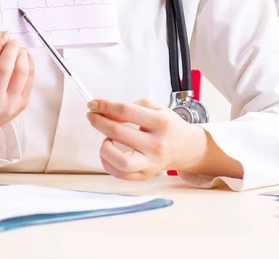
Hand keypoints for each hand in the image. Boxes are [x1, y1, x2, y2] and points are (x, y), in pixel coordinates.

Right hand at [0, 32, 33, 153]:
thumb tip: (1, 41)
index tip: (2, 35)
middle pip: (5, 68)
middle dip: (11, 48)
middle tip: (11, 41)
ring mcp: (9, 106)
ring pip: (21, 73)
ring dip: (22, 55)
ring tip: (18, 48)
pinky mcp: (22, 105)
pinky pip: (30, 79)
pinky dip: (29, 64)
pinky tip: (24, 57)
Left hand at [86, 98, 207, 180]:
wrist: (186, 147)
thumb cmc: (168, 126)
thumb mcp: (155, 108)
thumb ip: (131, 107)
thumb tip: (106, 111)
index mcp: (160, 123)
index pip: (126, 111)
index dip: (105, 106)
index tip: (93, 104)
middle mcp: (156, 144)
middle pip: (118, 133)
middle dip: (99, 122)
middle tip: (92, 116)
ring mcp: (151, 163)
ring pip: (120, 161)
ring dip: (104, 148)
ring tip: (106, 139)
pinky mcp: (145, 175)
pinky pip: (121, 175)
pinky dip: (108, 163)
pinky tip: (108, 153)